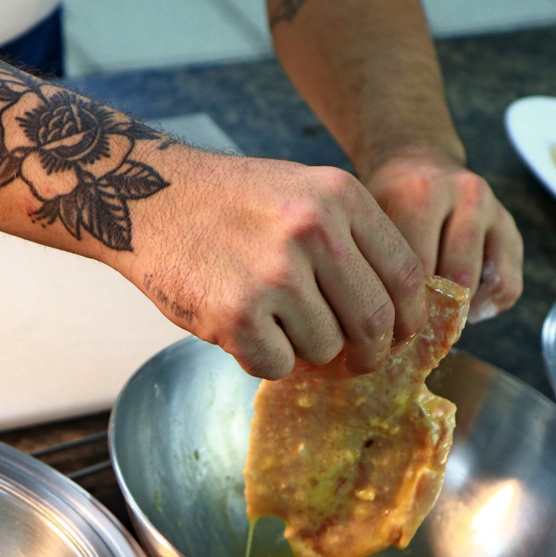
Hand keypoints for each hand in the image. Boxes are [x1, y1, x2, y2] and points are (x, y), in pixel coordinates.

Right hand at [121, 149, 425, 379]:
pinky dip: (263, 358)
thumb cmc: (230, 203)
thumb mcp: (304, 191)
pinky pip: (278, 365)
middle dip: (369, 352)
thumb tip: (399, 317)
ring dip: (305, 350)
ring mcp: (275, 274)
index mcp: (340, 197)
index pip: (406, 275)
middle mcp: (313, 230)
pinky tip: (242, 327)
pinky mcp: (236, 313)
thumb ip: (354, 241)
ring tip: (272, 318)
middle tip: (353, 359)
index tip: (400, 336)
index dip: (409, 318)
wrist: (146, 196)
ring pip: (326, 349)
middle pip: (375, 323)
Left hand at [362, 148, 523, 321]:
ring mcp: (494, 210)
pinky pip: (508, 285)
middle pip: (457, 276)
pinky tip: (461, 306)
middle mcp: (465, 196)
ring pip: (487, 283)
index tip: (388, 324)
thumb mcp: (369, 218)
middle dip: (434, 311)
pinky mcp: (511, 229)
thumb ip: (375, 259)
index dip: (402, 305)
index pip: (417, 268)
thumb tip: (379, 324)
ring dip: (462, 309)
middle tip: (414, 328)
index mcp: (421, 194)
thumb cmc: (387, 199)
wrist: (417, 159)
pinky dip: (487, 306)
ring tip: (439, 318)